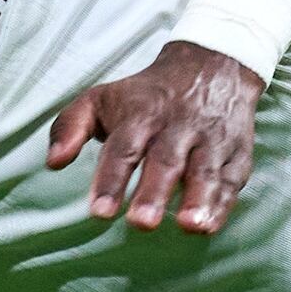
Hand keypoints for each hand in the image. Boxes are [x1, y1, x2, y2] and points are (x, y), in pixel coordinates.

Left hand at [46, 40, 261, 233]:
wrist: (213, 65)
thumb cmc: (146, 95)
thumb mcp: (102, 98)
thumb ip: (69, 126)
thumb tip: (53, 163)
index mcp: (142, 113)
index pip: (124, 147)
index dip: (111, 179)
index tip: (100, 212)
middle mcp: (178, 125)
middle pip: (166, 160)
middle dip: (154, 193)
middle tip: (141, 223)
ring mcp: (212, 139)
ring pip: (206, 171)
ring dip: (198, 199)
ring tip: (188, 226)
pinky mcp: (237, 153)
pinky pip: (232, 181)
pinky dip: (223, 204)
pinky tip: (208, 226)